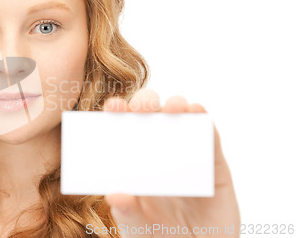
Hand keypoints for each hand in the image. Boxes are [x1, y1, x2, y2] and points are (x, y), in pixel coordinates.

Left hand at [103, 88, 240, 236]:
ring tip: (172, 108)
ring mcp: (187, 153)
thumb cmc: (160, 234)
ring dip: (177, 105)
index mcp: (134, 158)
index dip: (118, 112)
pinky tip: (198, 113)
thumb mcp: (138, 225)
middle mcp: (159, 150)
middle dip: (146, 103)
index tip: (113, 107)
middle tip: (142, 108)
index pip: (122, 127)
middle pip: (151, 115)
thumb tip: (114, 196)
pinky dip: (205, 122)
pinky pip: (210, 137)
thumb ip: (127, 211)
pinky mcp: (214, 164)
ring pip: (182, 118)